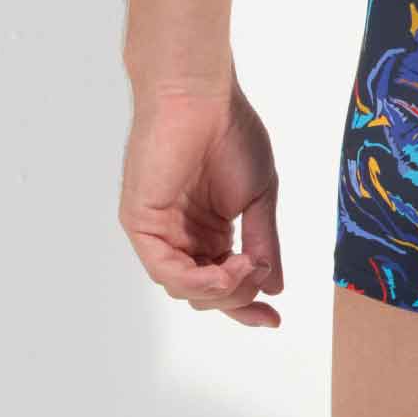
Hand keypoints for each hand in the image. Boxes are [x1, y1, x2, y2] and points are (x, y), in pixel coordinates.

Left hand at [119, 78, 283, 326]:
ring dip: (219, 289)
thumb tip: (275, 287)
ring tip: (246, 269)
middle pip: (205, 292)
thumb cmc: (231, 131)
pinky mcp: (142, 224)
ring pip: (184, 287)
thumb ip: (264, 243)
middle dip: (236, 297)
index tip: (274, 320)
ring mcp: (161, 232)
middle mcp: (184, 236)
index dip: (248, 304)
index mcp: (211, 230)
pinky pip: (164, 269)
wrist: (201, 96)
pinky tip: (222, 272)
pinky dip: (195, 279)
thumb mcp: (260, 196)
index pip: (225, 281)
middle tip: (260, 280)